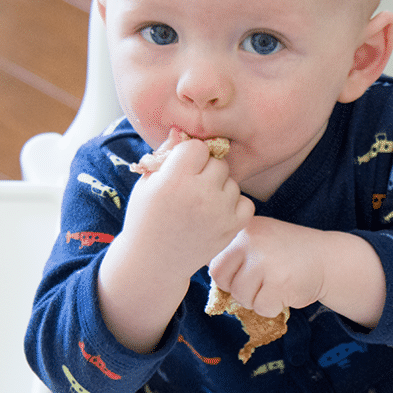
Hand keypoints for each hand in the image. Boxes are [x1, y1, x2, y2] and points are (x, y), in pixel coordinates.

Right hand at [98, 135, 252, 352]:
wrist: (154, 261)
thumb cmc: (146, 217)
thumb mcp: (147, 183)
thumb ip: (165, 154)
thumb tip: (181, 130)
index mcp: (174, 180)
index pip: (197, 147)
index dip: (189, 155)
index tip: (180, 169)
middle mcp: (199, 194)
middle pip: (218, 162)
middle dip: (206, 170)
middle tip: (191, 186)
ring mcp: (219, 212)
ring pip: (232, 181)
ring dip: (219, 188)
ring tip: (200, 203)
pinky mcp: (232, 228)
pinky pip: (246, 202)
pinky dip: (234, 205)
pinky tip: (216, 212)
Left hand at [209, 217, 325, 317]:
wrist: (327, 258)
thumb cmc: (288, 253)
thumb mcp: (259, 240)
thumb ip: (235, 254)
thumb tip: (212, 280)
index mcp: (244, 229)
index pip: (215, 263)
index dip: (228, 276)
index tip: (247, 273)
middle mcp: (252, 240)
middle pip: (222, 280)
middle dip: (238, 289)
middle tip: (259, 284)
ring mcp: (265, 261)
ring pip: (241, 297)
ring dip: (257, 299)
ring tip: (275, 285)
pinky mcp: (280, 282)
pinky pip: (261, 308)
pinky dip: (273, 307)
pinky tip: (285, 292)